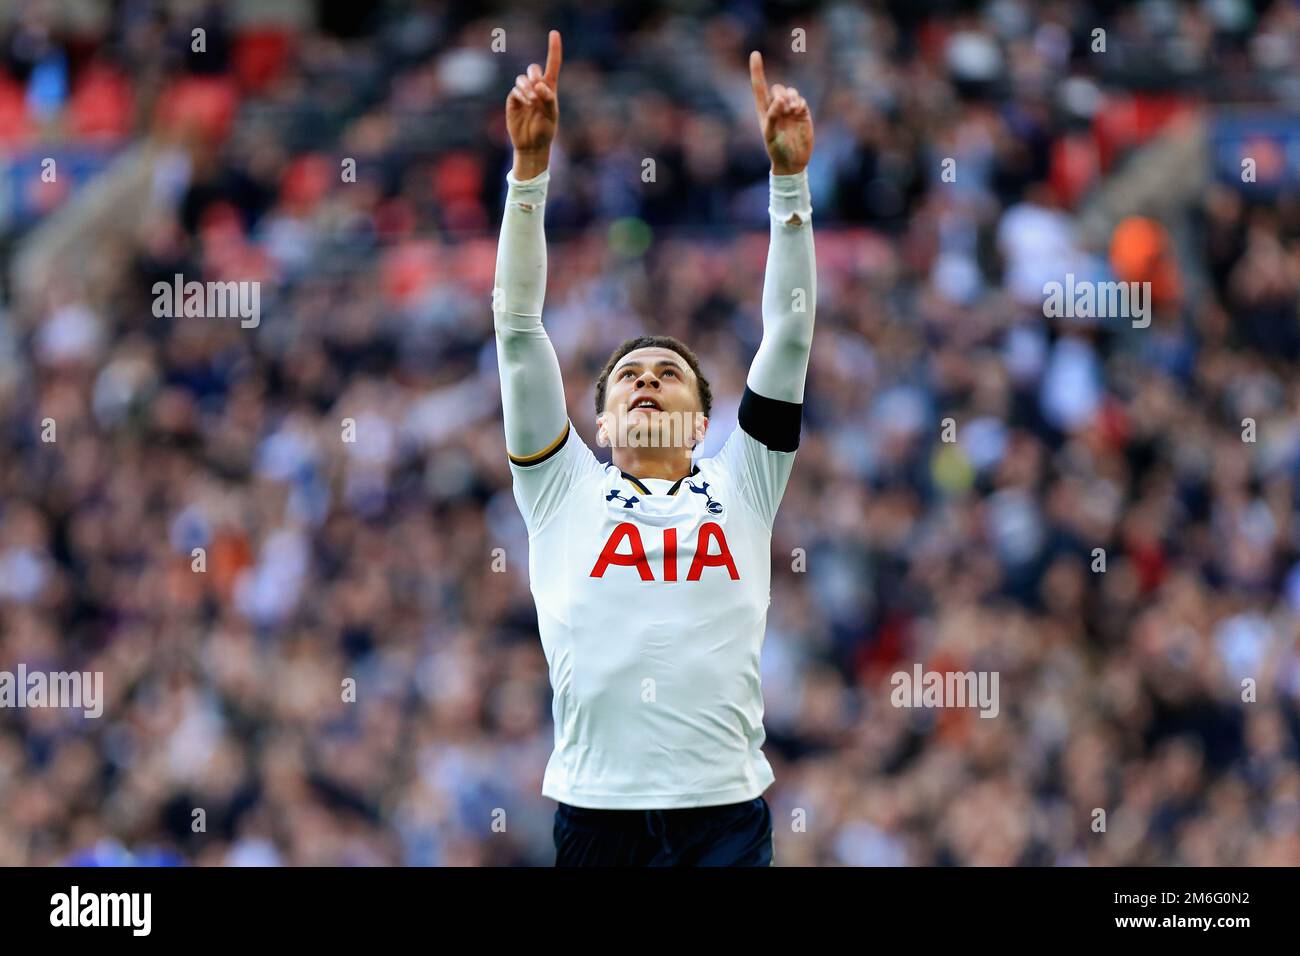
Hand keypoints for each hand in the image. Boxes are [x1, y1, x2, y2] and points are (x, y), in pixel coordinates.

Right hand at [507, 30, 561, 177]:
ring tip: (532, 100)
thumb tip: (540, 86)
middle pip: (534, 69)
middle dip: (535, 75)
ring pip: (522, 79)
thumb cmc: (545, 131)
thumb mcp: (551, 117)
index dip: (553, 49)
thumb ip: (548, 100)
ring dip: (527, 87)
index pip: (553, 65)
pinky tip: (526, 103)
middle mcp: (536, 88)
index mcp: (550, 90)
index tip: (554, 33)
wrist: (531, 145)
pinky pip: (515, 90)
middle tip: (538, 89)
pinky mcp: (513, 101)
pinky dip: (521, 94)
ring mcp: (523, 94)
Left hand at [748, 51, 812, 175]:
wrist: (793, 161)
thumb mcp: (771, 134)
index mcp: (764, 111)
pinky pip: (801, 100)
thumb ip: (773, 116)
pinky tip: (798, 112)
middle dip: (781, 95)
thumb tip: (780, 100)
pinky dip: (799, 103)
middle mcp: (776, 107)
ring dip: (792, 98)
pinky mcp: (802, 113)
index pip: (759, 86)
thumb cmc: (777, 149)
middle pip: (778, 88)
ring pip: (790, 92)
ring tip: (792, 111)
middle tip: (784, 108)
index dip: (757, 70)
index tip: (755, 53)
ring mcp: (790, 110)